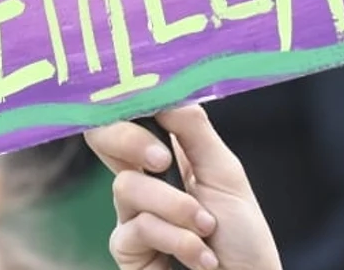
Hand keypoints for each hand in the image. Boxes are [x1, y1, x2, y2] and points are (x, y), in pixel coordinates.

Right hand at [85, 105, 282, 269]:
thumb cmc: (241, 235)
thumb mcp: (226, 172)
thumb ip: (194, 130)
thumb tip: (165, 91)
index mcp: (166, 157)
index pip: (128, 117)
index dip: (120, 99)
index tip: (132, 89)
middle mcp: (143, 182)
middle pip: (101, 139)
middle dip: (128, 139)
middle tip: (162, 159)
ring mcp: (131, 216)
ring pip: (126, 185)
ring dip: (176, 206)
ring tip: (206, 227)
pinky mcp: (128, 251)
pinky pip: (136, 228)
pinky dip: (176, 239)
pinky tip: (200, 256)